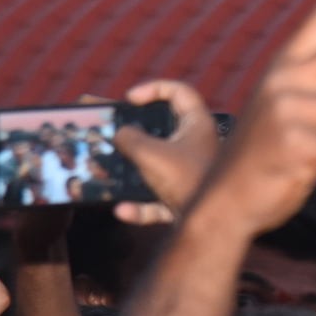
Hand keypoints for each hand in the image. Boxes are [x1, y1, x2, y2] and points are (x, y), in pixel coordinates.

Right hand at [112, 79, 219, 224]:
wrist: (216, 227)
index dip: (154, 88)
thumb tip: (121, 134)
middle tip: (107, 130)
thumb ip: (131, 138)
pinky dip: (139, 208)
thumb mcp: (152, 154)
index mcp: (197, 126)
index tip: (130, 99)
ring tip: (99, 170)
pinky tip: (122, 210)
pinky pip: (156, 202)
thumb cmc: (189, 181)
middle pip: (160, 131)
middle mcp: (196, 147)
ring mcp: (190, 175)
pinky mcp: (184, 201)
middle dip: (131, 133)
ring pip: (154, 167)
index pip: (179, 92)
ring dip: (128, 171)